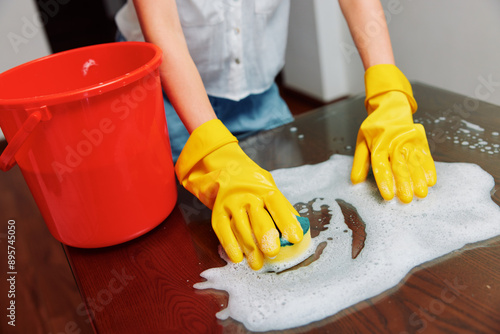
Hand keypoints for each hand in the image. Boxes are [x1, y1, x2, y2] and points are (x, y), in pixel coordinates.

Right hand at [175, 119, 303, 269]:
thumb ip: (284, 210)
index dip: (287, 221)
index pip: (278, 204)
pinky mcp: (218, 213)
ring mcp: (231, 204)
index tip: (295, 238)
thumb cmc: (256, 188)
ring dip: (249, 247)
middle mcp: (247, 195)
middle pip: (257, 217)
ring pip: (240, 227)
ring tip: (258, 264)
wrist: (229, 173)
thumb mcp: (272, 191)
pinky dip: (230, 246)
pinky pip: (223, 231)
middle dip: (265, 235)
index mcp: (265, 189)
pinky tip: (238, 258)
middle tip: (273, 252)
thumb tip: (300, 229)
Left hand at [351, 64, 436, 202]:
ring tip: (421, 194)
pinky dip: (429, 168)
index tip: (388, 196)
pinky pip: (425, 155)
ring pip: (414, 162)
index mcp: (378, 143)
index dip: (384, 181)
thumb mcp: (362, 142)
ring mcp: (408, 140)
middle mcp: (394, 141)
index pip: (380, 165)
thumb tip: (355, 181)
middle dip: (403, 184)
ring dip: (418, 179)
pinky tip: (431, 180)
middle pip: (399, 165)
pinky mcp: (420, 139)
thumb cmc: (374, 129)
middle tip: (406, 199)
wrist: (391, 107)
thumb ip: (360, 162)